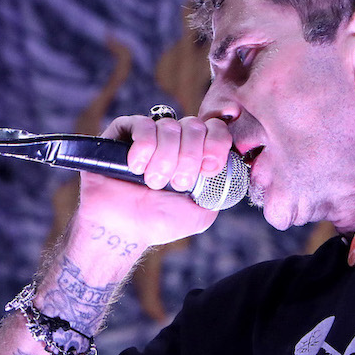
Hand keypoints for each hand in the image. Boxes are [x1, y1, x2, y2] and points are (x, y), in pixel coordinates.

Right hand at [77, 113, 233, 248]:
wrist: (122, 230)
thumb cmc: (158, 223)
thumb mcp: (201, 213)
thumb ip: (221, 190)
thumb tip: (232, 169)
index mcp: (195, 155)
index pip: (216, 130)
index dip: (216, 144)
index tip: (209, 168)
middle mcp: (174, 141)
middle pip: (195, 126)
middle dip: (190, 157)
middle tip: (178, 183)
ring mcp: (150, 135)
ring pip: (170, 127)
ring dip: (165, 158)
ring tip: (153, 182)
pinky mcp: (124, 132)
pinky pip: (142, 124)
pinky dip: (144, 146)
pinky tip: (136, 168)